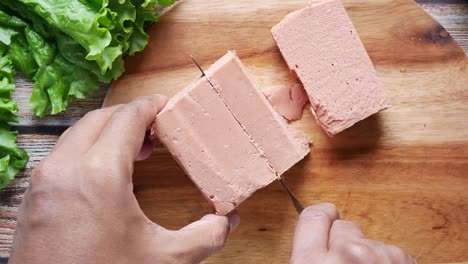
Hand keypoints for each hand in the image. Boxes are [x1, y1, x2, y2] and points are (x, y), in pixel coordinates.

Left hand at [9, 95, 239, 263]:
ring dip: (106, 133)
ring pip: (77, 135)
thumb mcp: (164, 260)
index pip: (128, 118)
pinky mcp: (33, 197)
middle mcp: (65, 168)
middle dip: (130, 117)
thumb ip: (204, 237)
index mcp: (100, 173)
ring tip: (134, 151)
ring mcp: (43, 181)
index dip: (150, 106)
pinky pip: (61, 156)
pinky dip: (86, 151)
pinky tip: (104, 173)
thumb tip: (229, 221)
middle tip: (155, 130)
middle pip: (101, 118)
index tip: (165, 105)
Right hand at [291, 203, 414, 263]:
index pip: (313, 217)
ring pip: (371, 243)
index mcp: (310, 262)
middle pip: (345, 228)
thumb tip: (313, 240)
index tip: (328, 217)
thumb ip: (308, 256)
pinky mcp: (405, 262)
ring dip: (370, 257)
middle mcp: (345, 254)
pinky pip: (392, 254)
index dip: (322, 218)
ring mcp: (379, 258)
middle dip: (347, 242)